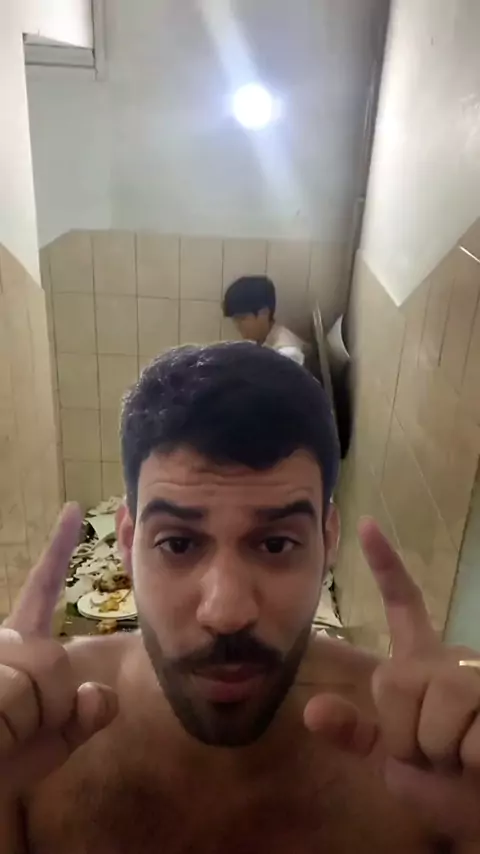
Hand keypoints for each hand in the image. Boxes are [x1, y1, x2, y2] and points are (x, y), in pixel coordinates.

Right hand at [0, 504, 116, 794]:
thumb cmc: (6, 764)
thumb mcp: (55, 741)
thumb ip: (83, 714)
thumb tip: (100, 695)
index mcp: (18, 645)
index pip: (43, 589)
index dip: (59, 549)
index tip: (75, 511)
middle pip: (56, 658)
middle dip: (51, 706)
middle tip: (17, 729)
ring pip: (45, 679)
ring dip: (35, 720)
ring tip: (1, 734)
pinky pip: (21, 697)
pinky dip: (17, 728)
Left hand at [305, 518, 479, 843]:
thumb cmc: (444, 779)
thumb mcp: (391, 758)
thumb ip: (355, 731)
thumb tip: (311, 711)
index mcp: (420, 664)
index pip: (402, 604)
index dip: (386, 564)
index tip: (368, 524)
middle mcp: (450, 659)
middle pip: (392, 683)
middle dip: (403, 735)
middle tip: (432, 753)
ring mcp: (478, 677)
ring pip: (431, 713)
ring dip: (438, 752)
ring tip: (460, 757)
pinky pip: (468, 740)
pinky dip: (470, 764)